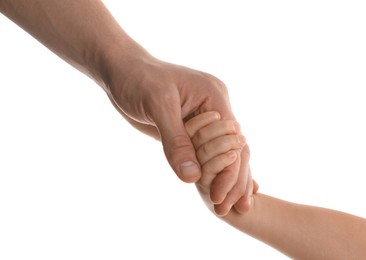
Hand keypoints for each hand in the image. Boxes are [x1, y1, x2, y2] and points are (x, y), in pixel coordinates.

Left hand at [101, 47, 254, 213]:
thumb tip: (192, 178)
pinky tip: (216, 190)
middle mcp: (215, 108)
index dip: (229, 171)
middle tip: (227, 210)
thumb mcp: (157, 106)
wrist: (121, 71)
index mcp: (214, 97)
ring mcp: (204, 120)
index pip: (232, 140)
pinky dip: (211, 172)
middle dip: (232, 179)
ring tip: (227, 208)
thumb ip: (175, 141)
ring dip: (225, 179)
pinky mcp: (190, 129)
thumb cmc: (138, 79)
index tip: (219, 198)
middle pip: (232, 149)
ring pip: (221, 153)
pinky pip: (205, 152)